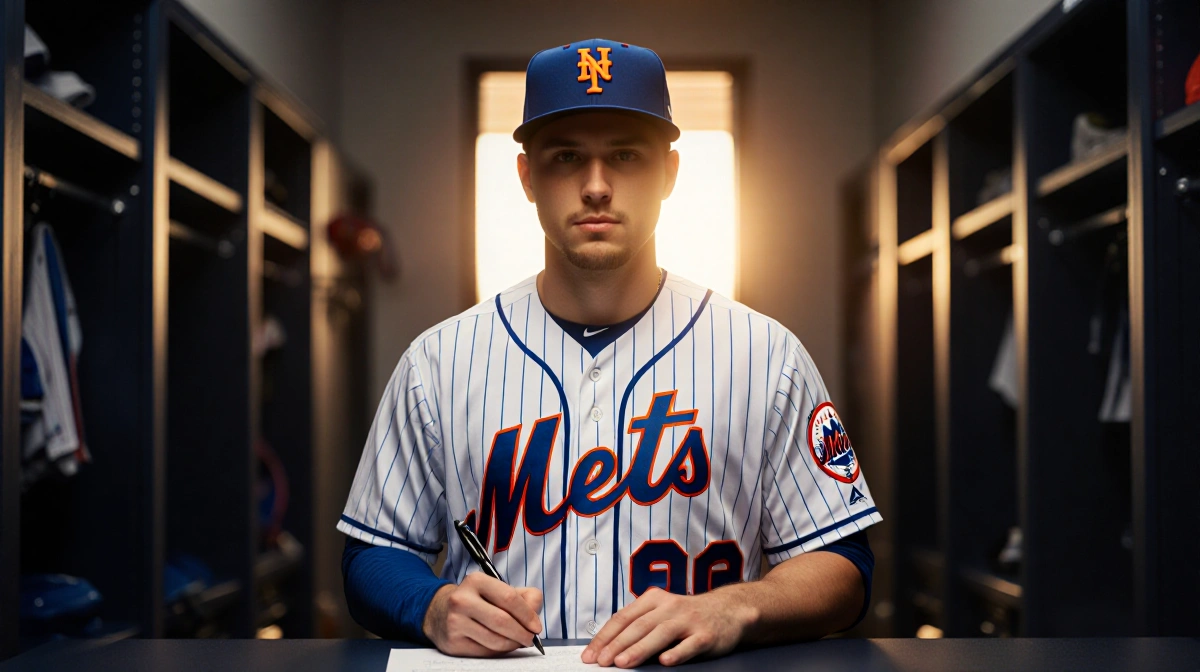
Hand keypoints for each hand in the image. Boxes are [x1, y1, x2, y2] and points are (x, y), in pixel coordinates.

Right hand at [422, 572, 542, 656]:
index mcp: (476, 581)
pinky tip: (501, 645)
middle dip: (522, 633)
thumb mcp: (498, 589)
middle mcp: (462, 599)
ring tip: (517, 642)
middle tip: (530, 638)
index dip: (527, 615)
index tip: (536, 627)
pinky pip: (484, 652)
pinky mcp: (453, 642)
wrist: (440, 612)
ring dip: (512, 644)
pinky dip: (498, 651)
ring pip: (494, 640)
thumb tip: (535, 612)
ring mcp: (455, 622)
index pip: (509, 598)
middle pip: (502, 621)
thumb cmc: (477, 601)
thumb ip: (524, 596)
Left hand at [581, 588, 755, 667]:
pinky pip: (689, 645)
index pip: (623, 618)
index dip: (605, 636)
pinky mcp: (706, 635)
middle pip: (638, 626)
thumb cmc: (687, 616)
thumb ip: (639, 625)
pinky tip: (665, 662)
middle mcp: (669, 607)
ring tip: (623, 663)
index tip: (591, 654)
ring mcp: (688, 620)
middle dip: (617, 645)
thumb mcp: (661, 612)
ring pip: (660, 634)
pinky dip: (677, 652)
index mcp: (654, 600)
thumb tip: (608, 648)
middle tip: (602, 661)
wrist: (728, 610)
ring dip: (640, 649)